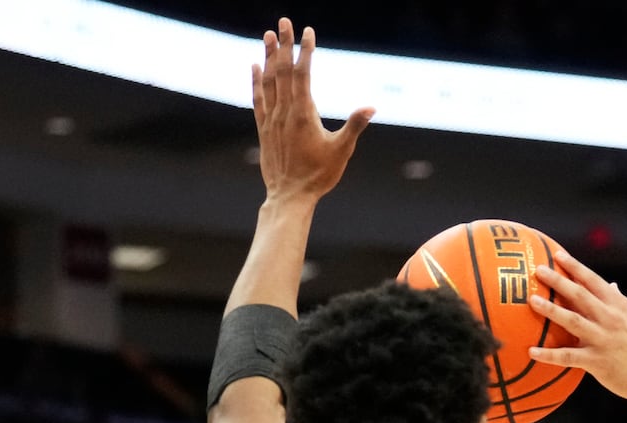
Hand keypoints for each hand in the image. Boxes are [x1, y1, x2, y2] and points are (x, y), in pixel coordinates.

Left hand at [253, 18, 373, 202]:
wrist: (290, 196)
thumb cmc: (319, 175)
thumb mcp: (341, 151)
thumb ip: (354, 126)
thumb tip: (371, 107)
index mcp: (303, 114)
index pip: (303, 74)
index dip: (305, 51)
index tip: (308, 32)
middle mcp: (284, 112)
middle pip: (283, 71)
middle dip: (284, 45)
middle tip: (284, 21)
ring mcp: (271, 119)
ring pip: (268, 80)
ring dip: (269, 56)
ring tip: (269, 35)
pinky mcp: (264, 128)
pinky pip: (258, 98)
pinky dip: (256, 80)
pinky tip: (255, 65)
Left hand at [527, 249, 626, 407]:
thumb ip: (621, 302)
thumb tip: (612, 285)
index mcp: (620, 306)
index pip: (594, 281)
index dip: (575, 267)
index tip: (557, 254)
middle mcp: (611, 319)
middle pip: (580, 295)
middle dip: (558, 281)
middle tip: (538, 270)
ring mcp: (604, 340)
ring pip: (573, 321)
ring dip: (551, 310)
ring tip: (532, 301)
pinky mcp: (597, 362)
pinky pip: (569, 357)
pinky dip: (549, 355)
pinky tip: (532, 351)